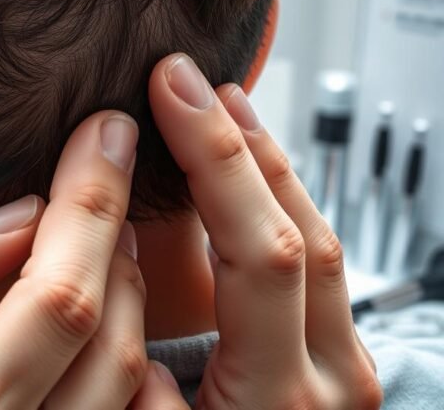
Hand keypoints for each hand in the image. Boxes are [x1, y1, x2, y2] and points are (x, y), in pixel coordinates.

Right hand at [0, 111, 184, 408]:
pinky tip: (88, 323)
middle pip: (111, 338)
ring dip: (123, 296)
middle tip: (100, 176)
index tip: (103, 135)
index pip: (58, 295)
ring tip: (92, 239)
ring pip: (129, 384)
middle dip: (114, 241)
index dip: (90, 204)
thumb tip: (7, 219)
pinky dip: (118, 360)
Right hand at [149, 53, 381, 408]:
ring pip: (324, 241)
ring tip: (224, 106)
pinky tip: (249, 179)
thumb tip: (115, 312)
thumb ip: (138, 397)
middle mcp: (331, 381)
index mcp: (282, 398)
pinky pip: (321, 266)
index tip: (168, 97)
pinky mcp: (336, 370)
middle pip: (304, 230)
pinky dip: (283, 203)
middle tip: (189, 81)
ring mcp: (343, 373)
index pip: (262, 251)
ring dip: (270, 165)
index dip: (216, 161)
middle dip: (244, 144)